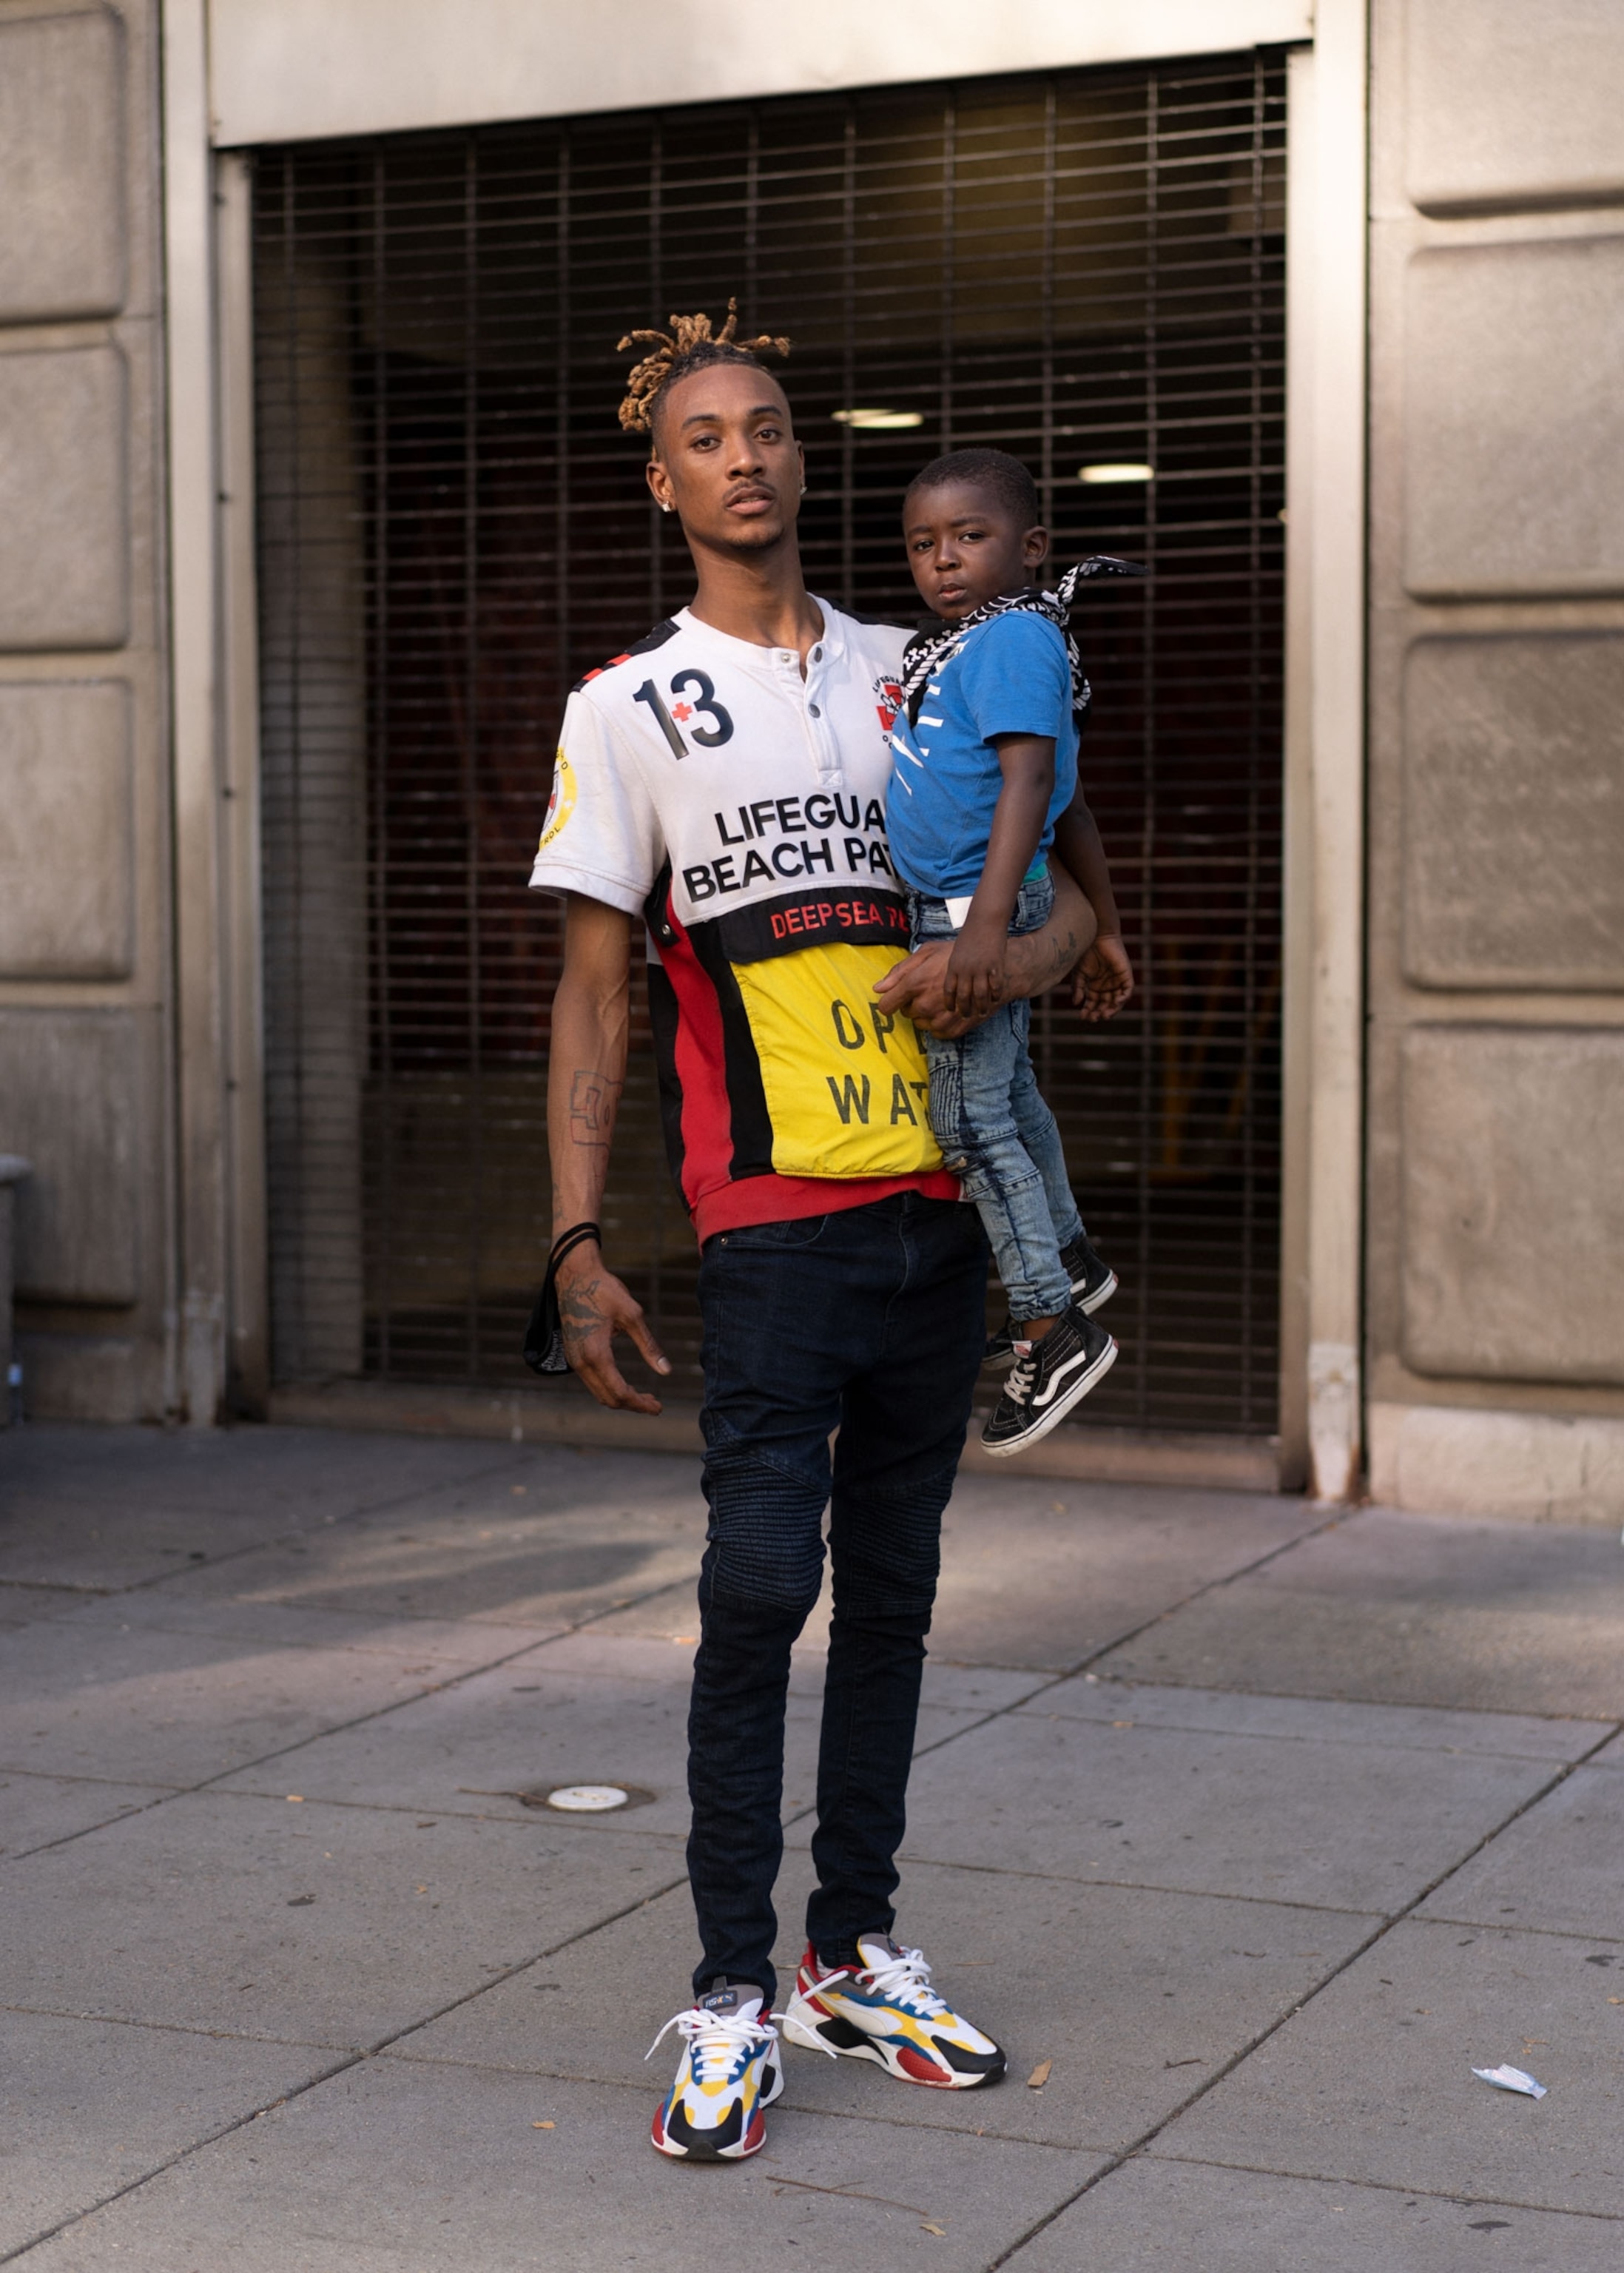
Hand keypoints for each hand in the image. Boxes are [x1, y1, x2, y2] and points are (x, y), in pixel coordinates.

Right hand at [553, 1242, 670, 1412]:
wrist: (574, 1275)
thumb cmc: (604, 1290)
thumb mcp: (632, 1315)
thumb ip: (649, 1346)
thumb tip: (666, 1372)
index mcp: (596, 1354)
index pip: (620, 1392)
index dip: (641, 1404)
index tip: (659, 1408)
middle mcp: (581, 1362)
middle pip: (608, 1398)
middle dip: (633, 1405)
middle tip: (656, 1404)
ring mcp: (574, 1360)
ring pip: (599, 1392)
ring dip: (621, 1398)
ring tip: (646, 1397)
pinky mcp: (572, 1355)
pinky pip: (592, 1382)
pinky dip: (610, 1388)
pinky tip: (626, 1384)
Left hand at [871, 940, 979, 1037]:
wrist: (989, 971)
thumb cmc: (956, 957)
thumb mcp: (926, 953)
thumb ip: (899, 972)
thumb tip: (878, 989)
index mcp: (916, 983)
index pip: (887, 1005)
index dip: (889, 1002)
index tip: (894, 1000)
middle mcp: (925, 1004)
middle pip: (906, 1013)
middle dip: (913, 1002)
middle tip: (930, 988)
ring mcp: (939, 1019)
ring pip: (920, 1024)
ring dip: (926, 1014)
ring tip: (941, 998)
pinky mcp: (952, 1030)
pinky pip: (935, 1032)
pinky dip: (939, 1022)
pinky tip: (949, 1008)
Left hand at [944, 920, 1008, 1018]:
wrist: (985, 922)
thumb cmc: (969, 935)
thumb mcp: (952, 951)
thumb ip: (951, 967)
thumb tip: (942, 981)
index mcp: (953, 966)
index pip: (949, 990)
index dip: (950, 1003)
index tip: (951, 1010)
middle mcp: (965, 970)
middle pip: (964, 996)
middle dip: (965, 1009)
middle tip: (966, 1016)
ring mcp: (981, 969)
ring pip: (980, 996)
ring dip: (981, 1006)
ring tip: (982, 1013)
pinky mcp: (995, 967)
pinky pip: (995, 987)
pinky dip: (995, 996)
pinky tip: (995, 1000)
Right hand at [1072, 932, 1134, 1021]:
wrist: (1096, 937)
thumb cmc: (1086, 953)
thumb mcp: (1079, 974)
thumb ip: (1078, 988)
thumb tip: (1076, 1004)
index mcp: (1095, 987)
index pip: (1093, 1004)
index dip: (1089, 1011)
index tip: (1082, 1016)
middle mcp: (1107, 986)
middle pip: (1105, 1005)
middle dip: (1099, 1013)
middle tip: (1094, 1018)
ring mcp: (1117, 982)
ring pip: (1117, 1001)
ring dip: (1112, 1010)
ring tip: (1104, 1015)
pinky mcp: (1126, 976)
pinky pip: (1127, 991)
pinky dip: (1122, 999)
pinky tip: (1115, 1003)